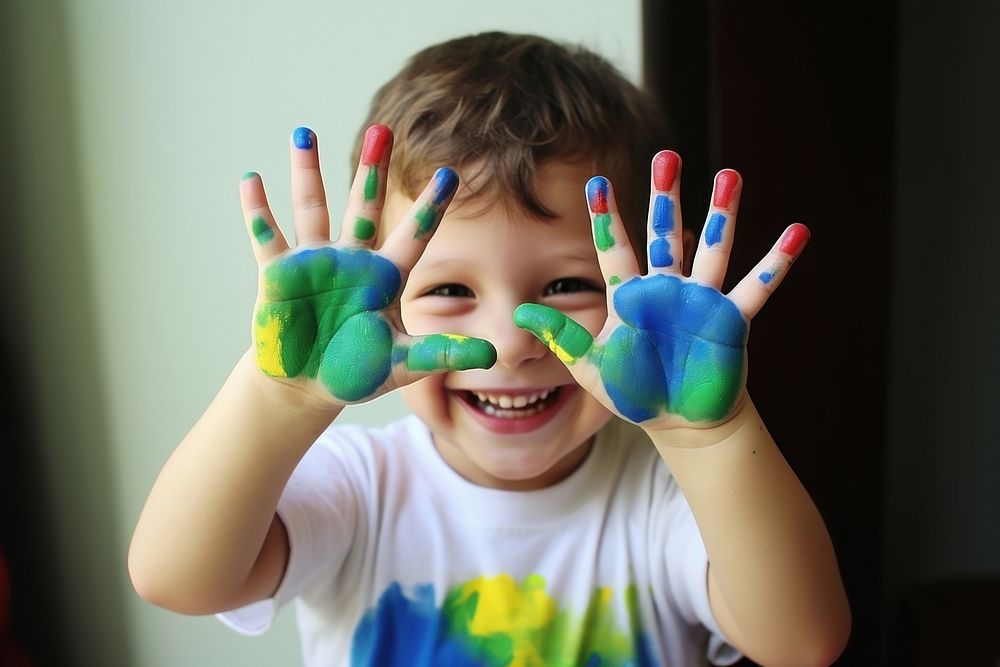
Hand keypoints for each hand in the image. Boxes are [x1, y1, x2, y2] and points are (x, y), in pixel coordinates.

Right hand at [240, 125, 494, 405]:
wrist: (306, 384)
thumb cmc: (356, 370)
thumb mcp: (403, 363)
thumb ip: (442, 353)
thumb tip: (493, 354)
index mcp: (385, 277)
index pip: (414, 235)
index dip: (431, 207)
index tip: (450, 173)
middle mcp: (352, 260)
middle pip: (363, 206)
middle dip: (372, 171)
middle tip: (380, 130)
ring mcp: (313, 263)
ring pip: (312, 208)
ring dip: (307, 173)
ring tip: (304, 133)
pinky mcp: (278, 275)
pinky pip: (267, 237)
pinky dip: (258, 211)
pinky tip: (251, 180)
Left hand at [514, 151, 808, 429]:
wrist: (681, 422)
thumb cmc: (635, 392)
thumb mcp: (591, 367)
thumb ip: (561, 338)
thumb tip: (520, 314)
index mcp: (631, 298)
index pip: (615, 249)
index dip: (606, 217)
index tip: (596, 181)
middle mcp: (667, 289)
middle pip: (665, 233)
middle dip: (666, 195)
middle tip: (666, 155)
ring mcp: (701, 300)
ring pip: (712, 248)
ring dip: (723, 213)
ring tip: (730, 175)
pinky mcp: (731, 320)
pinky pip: (757, 287)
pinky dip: (777, 262)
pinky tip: (798, 232)